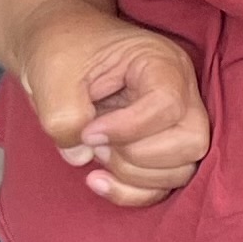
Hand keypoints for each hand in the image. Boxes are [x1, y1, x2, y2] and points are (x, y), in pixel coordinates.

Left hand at [12, 2, 209, 207]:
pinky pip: (163, 186)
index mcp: (161, 63)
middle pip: (192, 142)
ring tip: (95, 151)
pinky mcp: (159, 148)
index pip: (169, 105)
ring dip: (133, 174)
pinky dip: (130, 192)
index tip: (88, 131)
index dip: (128, 128)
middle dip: (138, 155)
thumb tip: (81, 156)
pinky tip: (96, 179)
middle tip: (96, 140)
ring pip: (182, 170)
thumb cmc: (60, 50)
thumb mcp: (51, 74)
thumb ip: (63, 115)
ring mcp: (175, 123)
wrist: (58, 49)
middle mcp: (181, 93)